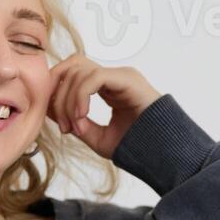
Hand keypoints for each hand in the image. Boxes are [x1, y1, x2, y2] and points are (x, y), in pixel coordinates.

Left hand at [45, 55, 161, 159]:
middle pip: (72, 67)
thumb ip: (79, 125)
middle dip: (58, 95)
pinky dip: (81, 96)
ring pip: (79, 72)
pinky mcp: (126, 78)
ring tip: (75, 126)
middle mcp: (113, 77)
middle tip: (63, 126)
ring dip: (69, 101)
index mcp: (107, 87)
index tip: (57, 122)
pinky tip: (81, 116)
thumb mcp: (99, 138)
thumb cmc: (136, 145)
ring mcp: (120, 75)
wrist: (162, 151)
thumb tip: (61, 116)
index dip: (57, 93)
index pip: (72, 74)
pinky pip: (94, 78)